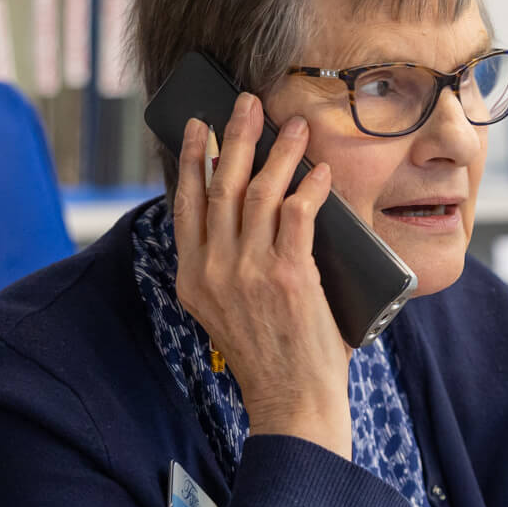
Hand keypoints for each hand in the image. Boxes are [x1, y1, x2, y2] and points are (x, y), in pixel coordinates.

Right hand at [174, 93, 352, 459]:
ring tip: (296, 127)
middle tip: (249, 104)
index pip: (186, 203)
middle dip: (236, 136)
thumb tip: (263, 212)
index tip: (200, 125)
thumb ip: (231, 268)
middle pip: (221, 185)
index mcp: (192, 278)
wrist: (293, 403)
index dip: (192, 158)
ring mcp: (249, 272)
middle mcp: (213, 270)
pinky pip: (298, 213)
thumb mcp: (230, 311)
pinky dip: (311, 186)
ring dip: (281, 152)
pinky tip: (321, 170)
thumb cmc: (273, 356)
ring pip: (262, 191)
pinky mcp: (288, 276)